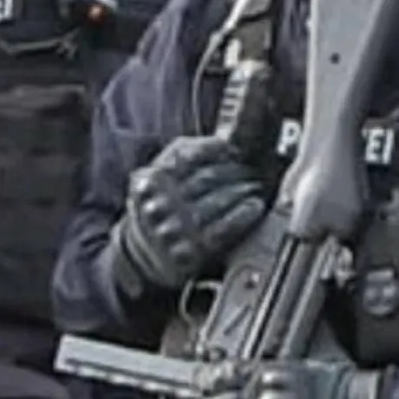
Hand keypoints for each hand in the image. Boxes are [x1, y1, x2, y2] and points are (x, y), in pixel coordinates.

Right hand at [112, 134, 267, 293]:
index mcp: (150, 181)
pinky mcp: (191, 251)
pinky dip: (243, 214)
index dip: (215, 149)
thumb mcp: (156, 177)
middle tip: (250, 169)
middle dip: (235, 171)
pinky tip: (255, 206)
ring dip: (243, 190)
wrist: (143, 255)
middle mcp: (159, 204)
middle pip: (207, 178)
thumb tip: (224, 142)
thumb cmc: (159, 206)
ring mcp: (174, 229)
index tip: (232, 150)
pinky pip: (224, 228)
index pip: (188, 155)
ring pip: (218, 201)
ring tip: (255, 185)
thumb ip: (181, 153)